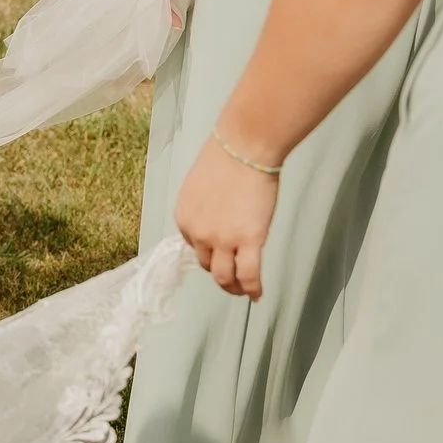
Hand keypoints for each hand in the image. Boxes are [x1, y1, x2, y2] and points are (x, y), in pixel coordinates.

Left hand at [175, 132, 278, 299]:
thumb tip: (215, 221)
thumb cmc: (226, 158)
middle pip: (207, 265)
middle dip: (219, 272)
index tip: (219, 254)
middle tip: (232, 277)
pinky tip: (258, 294)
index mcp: (184, 217)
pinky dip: (253, 290)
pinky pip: (249, 276)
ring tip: (243, 290)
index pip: (193, 246)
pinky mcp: (249, 241)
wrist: (244, 148)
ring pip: (225, 277)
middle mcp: (198, 233)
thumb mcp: (199, 186)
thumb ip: (203, 210)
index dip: (207, 251)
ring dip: (234, 288)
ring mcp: (223, 240)